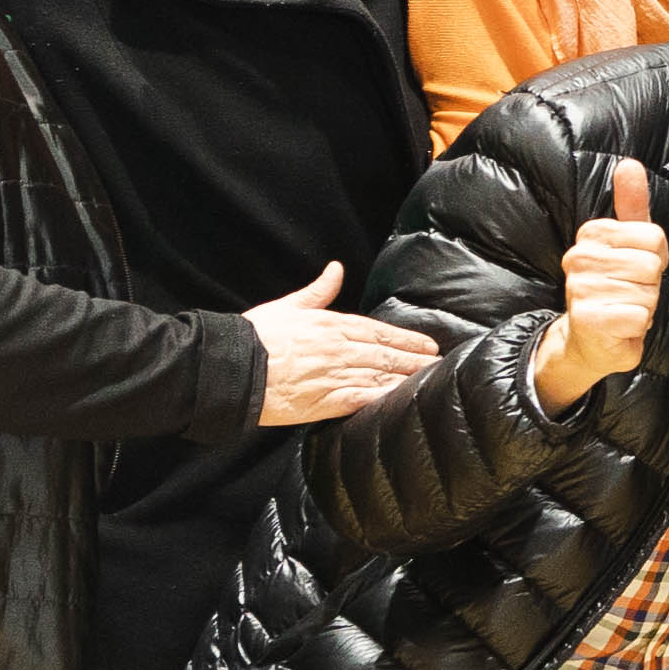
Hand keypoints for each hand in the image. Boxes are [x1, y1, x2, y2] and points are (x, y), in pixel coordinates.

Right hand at [246, 262, 437, 425]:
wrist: (230, 367)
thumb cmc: (254, 336)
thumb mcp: (288, 306)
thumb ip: (317, 290)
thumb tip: (336, 268)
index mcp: (329, 326)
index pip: (378, 332)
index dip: (406, 339)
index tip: (427, 344)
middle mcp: (337, 349)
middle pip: (385, 355)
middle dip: (414, 360)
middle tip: (438, 363)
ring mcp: (332, 376)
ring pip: (379, 376)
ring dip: (406, 378)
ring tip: (428, 380)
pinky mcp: (323, 401)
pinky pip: (361, 399)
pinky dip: (383, 398)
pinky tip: (401, 400)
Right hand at [531, 159, 668, 413]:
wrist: (591, 340)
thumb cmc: (617, 287)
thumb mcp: (629, 243)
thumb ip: (632, 205)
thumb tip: (629, 164)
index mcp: (592, 233)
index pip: (654, 237)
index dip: (656, 258)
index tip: (636, 269)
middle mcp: (580, 256)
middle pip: (652, 265)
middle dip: (650, 285)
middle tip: (630, 292)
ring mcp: (580, 288)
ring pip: (647, 293)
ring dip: (644, 307)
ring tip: (624, 308)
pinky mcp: (587, 318)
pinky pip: (638, 316)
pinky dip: (637, 326)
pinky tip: (619, 326)